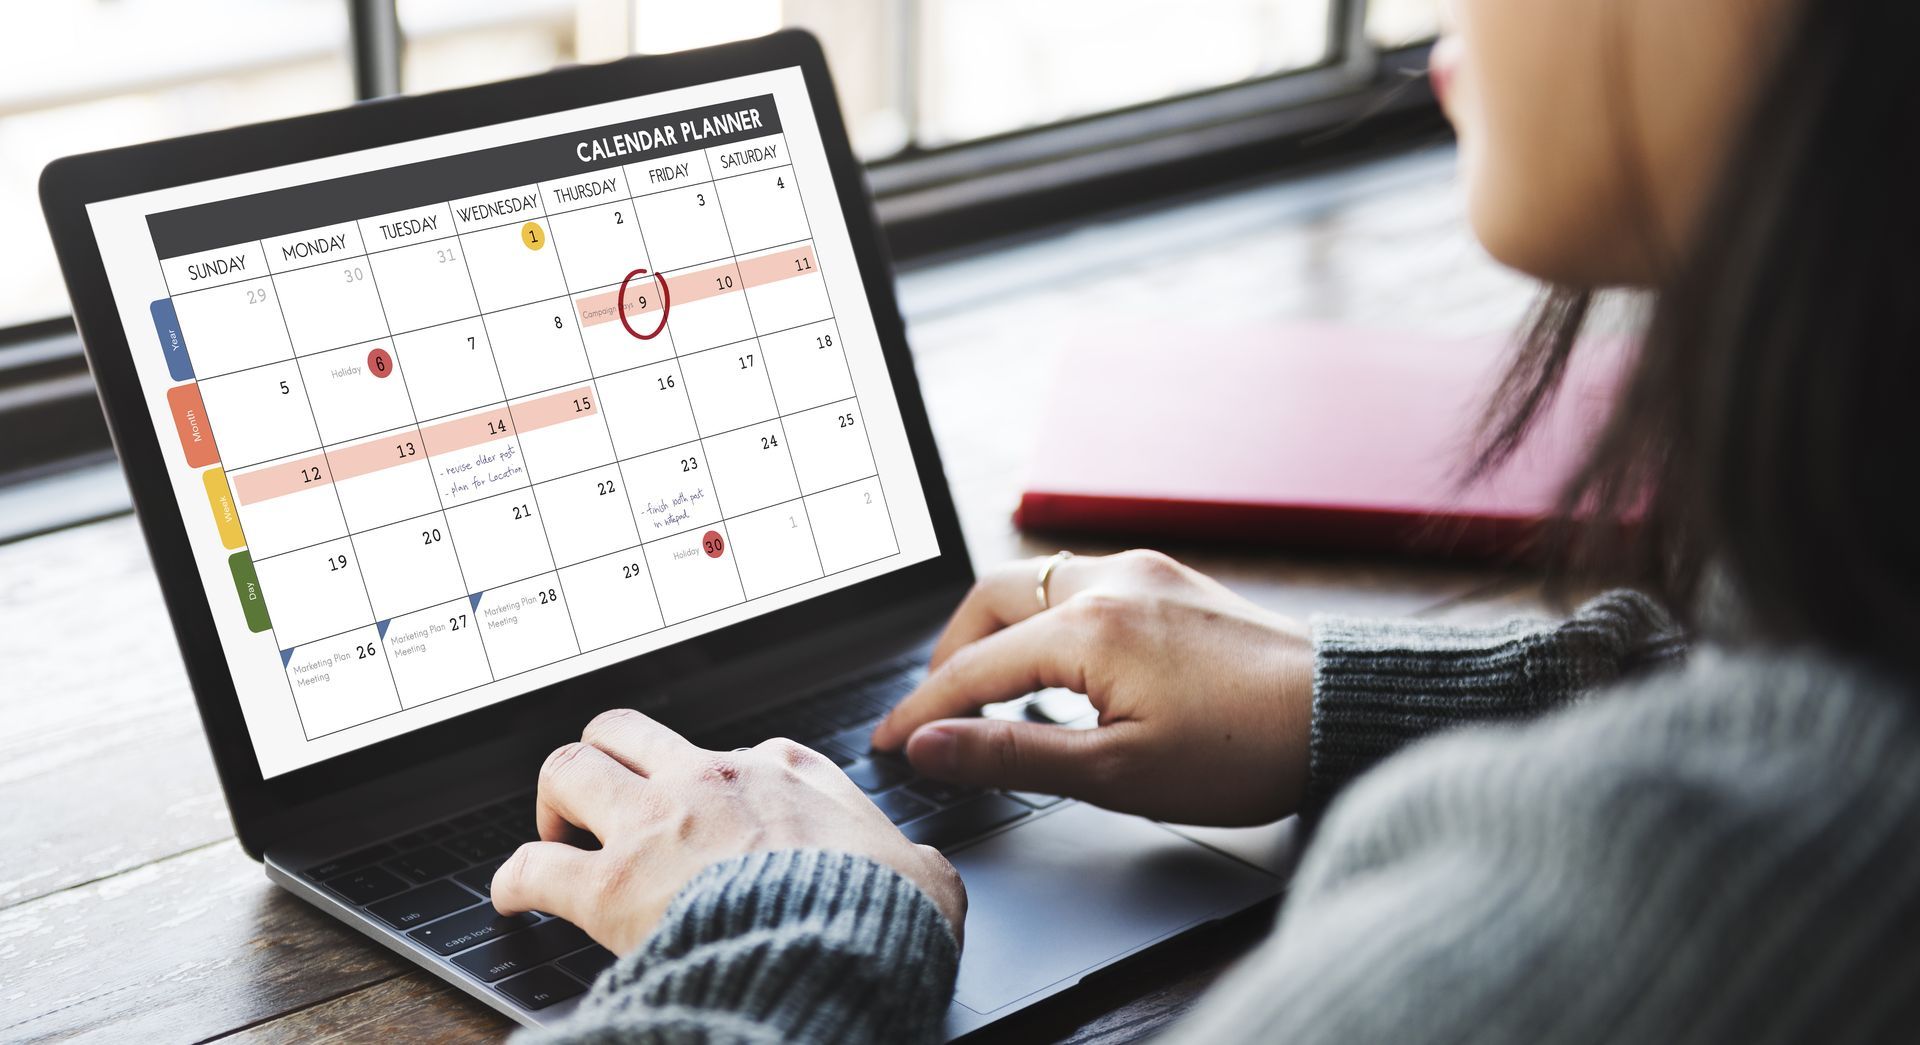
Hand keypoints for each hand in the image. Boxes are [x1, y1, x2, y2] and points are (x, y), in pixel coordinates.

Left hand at [492, 709, 965, 954]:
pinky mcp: (611, 884)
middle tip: (604, 800)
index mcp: (785, 771)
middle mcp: (711, 779)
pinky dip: (514, 878)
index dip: (712, 784)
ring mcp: (656, 825)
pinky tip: (513, 895)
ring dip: (555, 799)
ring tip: (554, 831)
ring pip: (569, 767)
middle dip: (606, 757)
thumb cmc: (882, 915)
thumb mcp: (922, 873)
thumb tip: (925, 874)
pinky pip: (533, 866)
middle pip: (626, 730)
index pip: (733, 752)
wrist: (841, 951)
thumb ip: (911, 861)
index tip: (707, 815)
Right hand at [871, 550, 1312, 825]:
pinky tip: (1057, 667)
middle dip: (951, 653)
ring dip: (999, 631)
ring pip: (1035, 582)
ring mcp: (1144, 572)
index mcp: (1089, 627)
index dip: (923, 710)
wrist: (1343, 712)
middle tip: (936, 711)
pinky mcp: (1171, 580)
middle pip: (991, 599)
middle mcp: (1110, 580)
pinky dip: (1045, 620)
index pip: (973, 668)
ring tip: (989, 692)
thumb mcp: (1116, 774)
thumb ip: (1012, 753)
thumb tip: (931, 746)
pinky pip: (1081, 584)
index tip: (888, 743)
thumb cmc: (1244, 751)